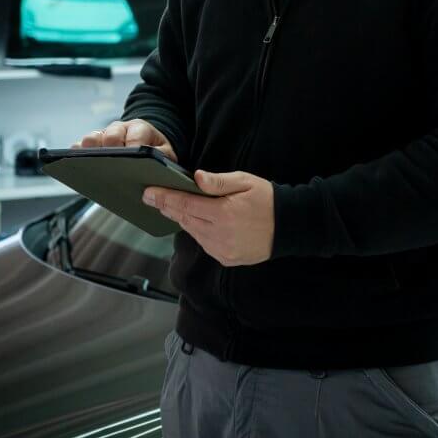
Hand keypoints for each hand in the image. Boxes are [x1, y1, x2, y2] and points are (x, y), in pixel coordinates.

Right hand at [73, 119, 177, 162]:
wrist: (145, 143)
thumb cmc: (154, 149)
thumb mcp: (165, 152)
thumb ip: (163, 156)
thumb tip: (155, 164)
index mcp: (139, 128)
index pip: (135, 134)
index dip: (133, 145)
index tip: (132, 155)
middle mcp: (119, 129)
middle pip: (111, 134)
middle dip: (111, 148)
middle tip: (112, 163)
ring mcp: (103, 135)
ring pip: (92, 138)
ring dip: (90, 150)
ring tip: (89, 163)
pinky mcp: (92, 145)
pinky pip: (79, 146)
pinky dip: (77, 154)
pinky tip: (77, 164)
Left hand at [143, 170, 273, 265]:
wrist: (289, 226)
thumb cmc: (267, 199)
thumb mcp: (245, 182)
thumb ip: (218, 181)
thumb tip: (195, 178)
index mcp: (223, 213)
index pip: (185, 205)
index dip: (165, 198)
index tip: (149, 193)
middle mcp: (220, 235)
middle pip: (185, 220)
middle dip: (168, 207)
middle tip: (152, 197)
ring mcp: (223, 250)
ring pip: (193, 233)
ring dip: (183, 219)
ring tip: (172, 206)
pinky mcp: (226, 258)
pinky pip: (204, 243)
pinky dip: (198, 231)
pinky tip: (197, 221)